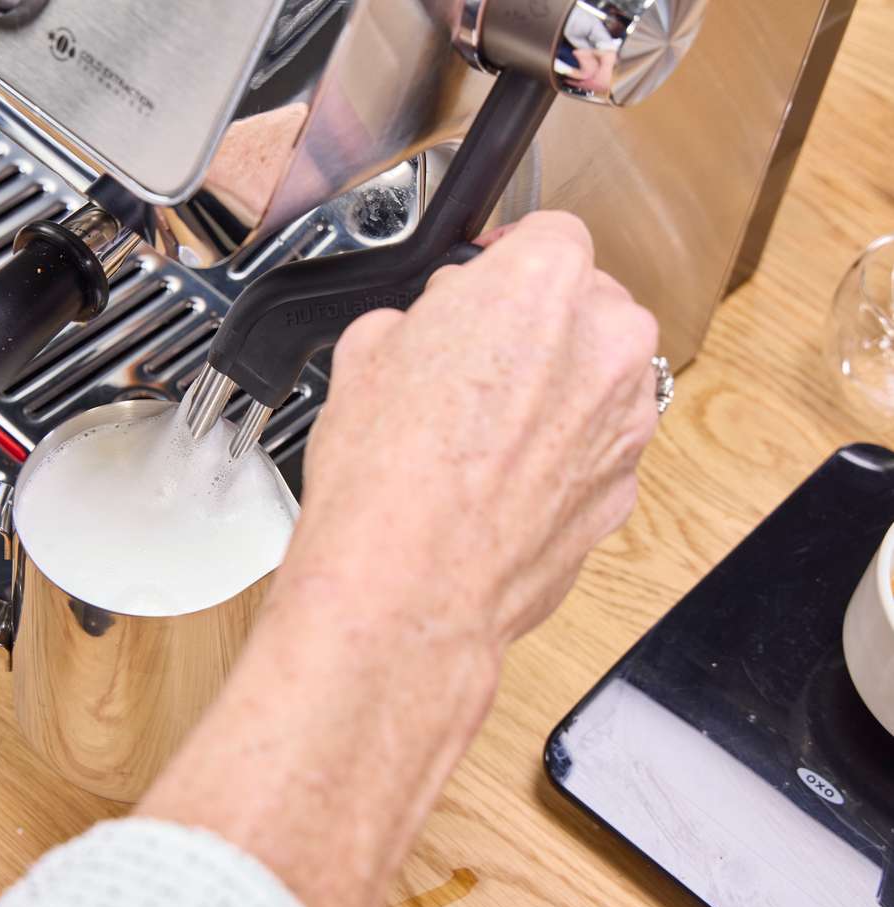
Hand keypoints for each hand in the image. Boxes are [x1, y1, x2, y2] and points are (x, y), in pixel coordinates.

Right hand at [288, 210, 658, 651]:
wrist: (411, 584)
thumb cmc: (387, 472)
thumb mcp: (367, 354)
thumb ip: (420, 321)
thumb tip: (428, 331)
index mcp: (543, 281)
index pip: (548, 235)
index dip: (503, 262)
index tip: (479, 288)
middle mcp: (605, 341)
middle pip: (585, 305)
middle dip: (533, 327)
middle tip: (466, 366)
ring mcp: (627, 419)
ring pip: (597, 379)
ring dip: (552, 392)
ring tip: (476, 436)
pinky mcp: (625, 487)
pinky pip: (595, 449)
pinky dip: (558, 458)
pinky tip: (496, 484)